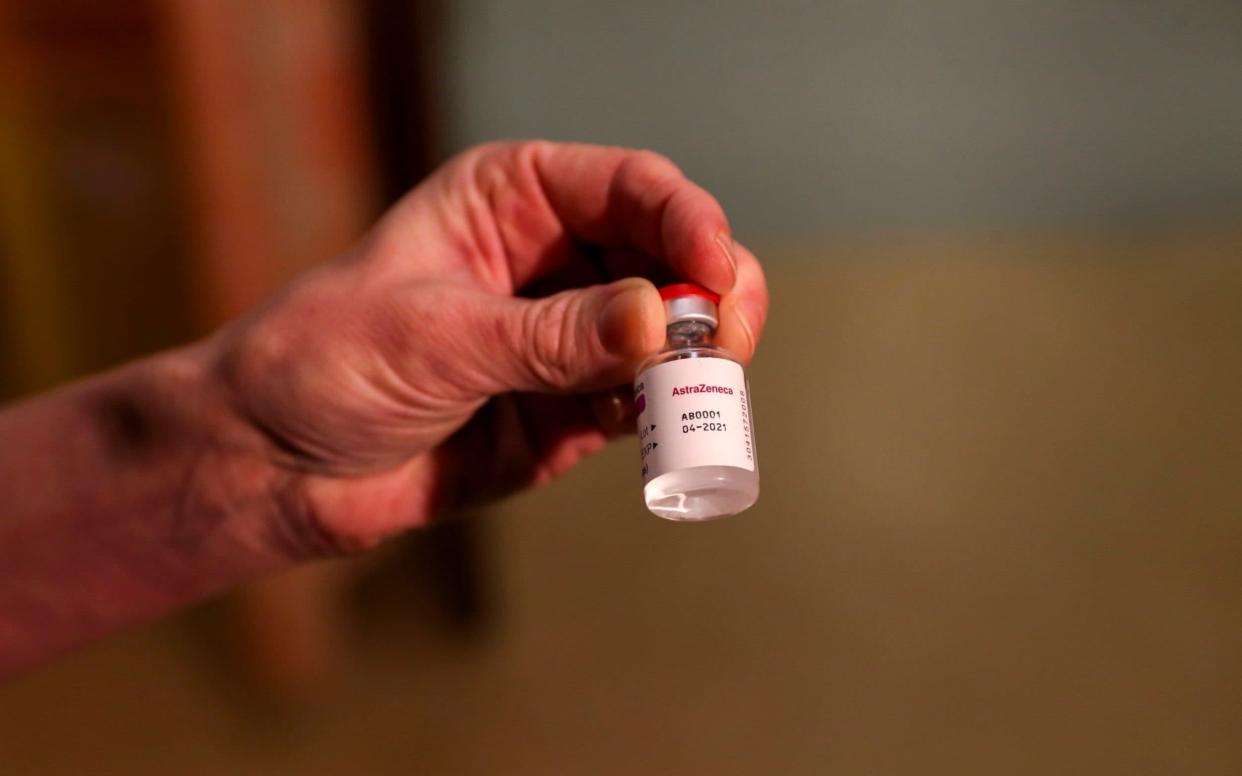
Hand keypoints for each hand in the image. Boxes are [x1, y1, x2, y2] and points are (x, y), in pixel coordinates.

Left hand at [207, 141, 768, 554]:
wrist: (278, 464)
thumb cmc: (326, 363)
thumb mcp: (435, 336)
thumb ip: (549, 336)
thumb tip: (658, 326)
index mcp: (513, 199)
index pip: (630, 187)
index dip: (686, 222)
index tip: (716, 272)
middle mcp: (554, 258)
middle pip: (672, 257)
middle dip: (712, 296)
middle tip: (727, 343)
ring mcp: (571, 336)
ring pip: (674, 333)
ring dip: (701, 361)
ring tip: (700, 393)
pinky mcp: (576, 409)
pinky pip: (647, 404)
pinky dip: (668, 416)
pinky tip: (662, 432)